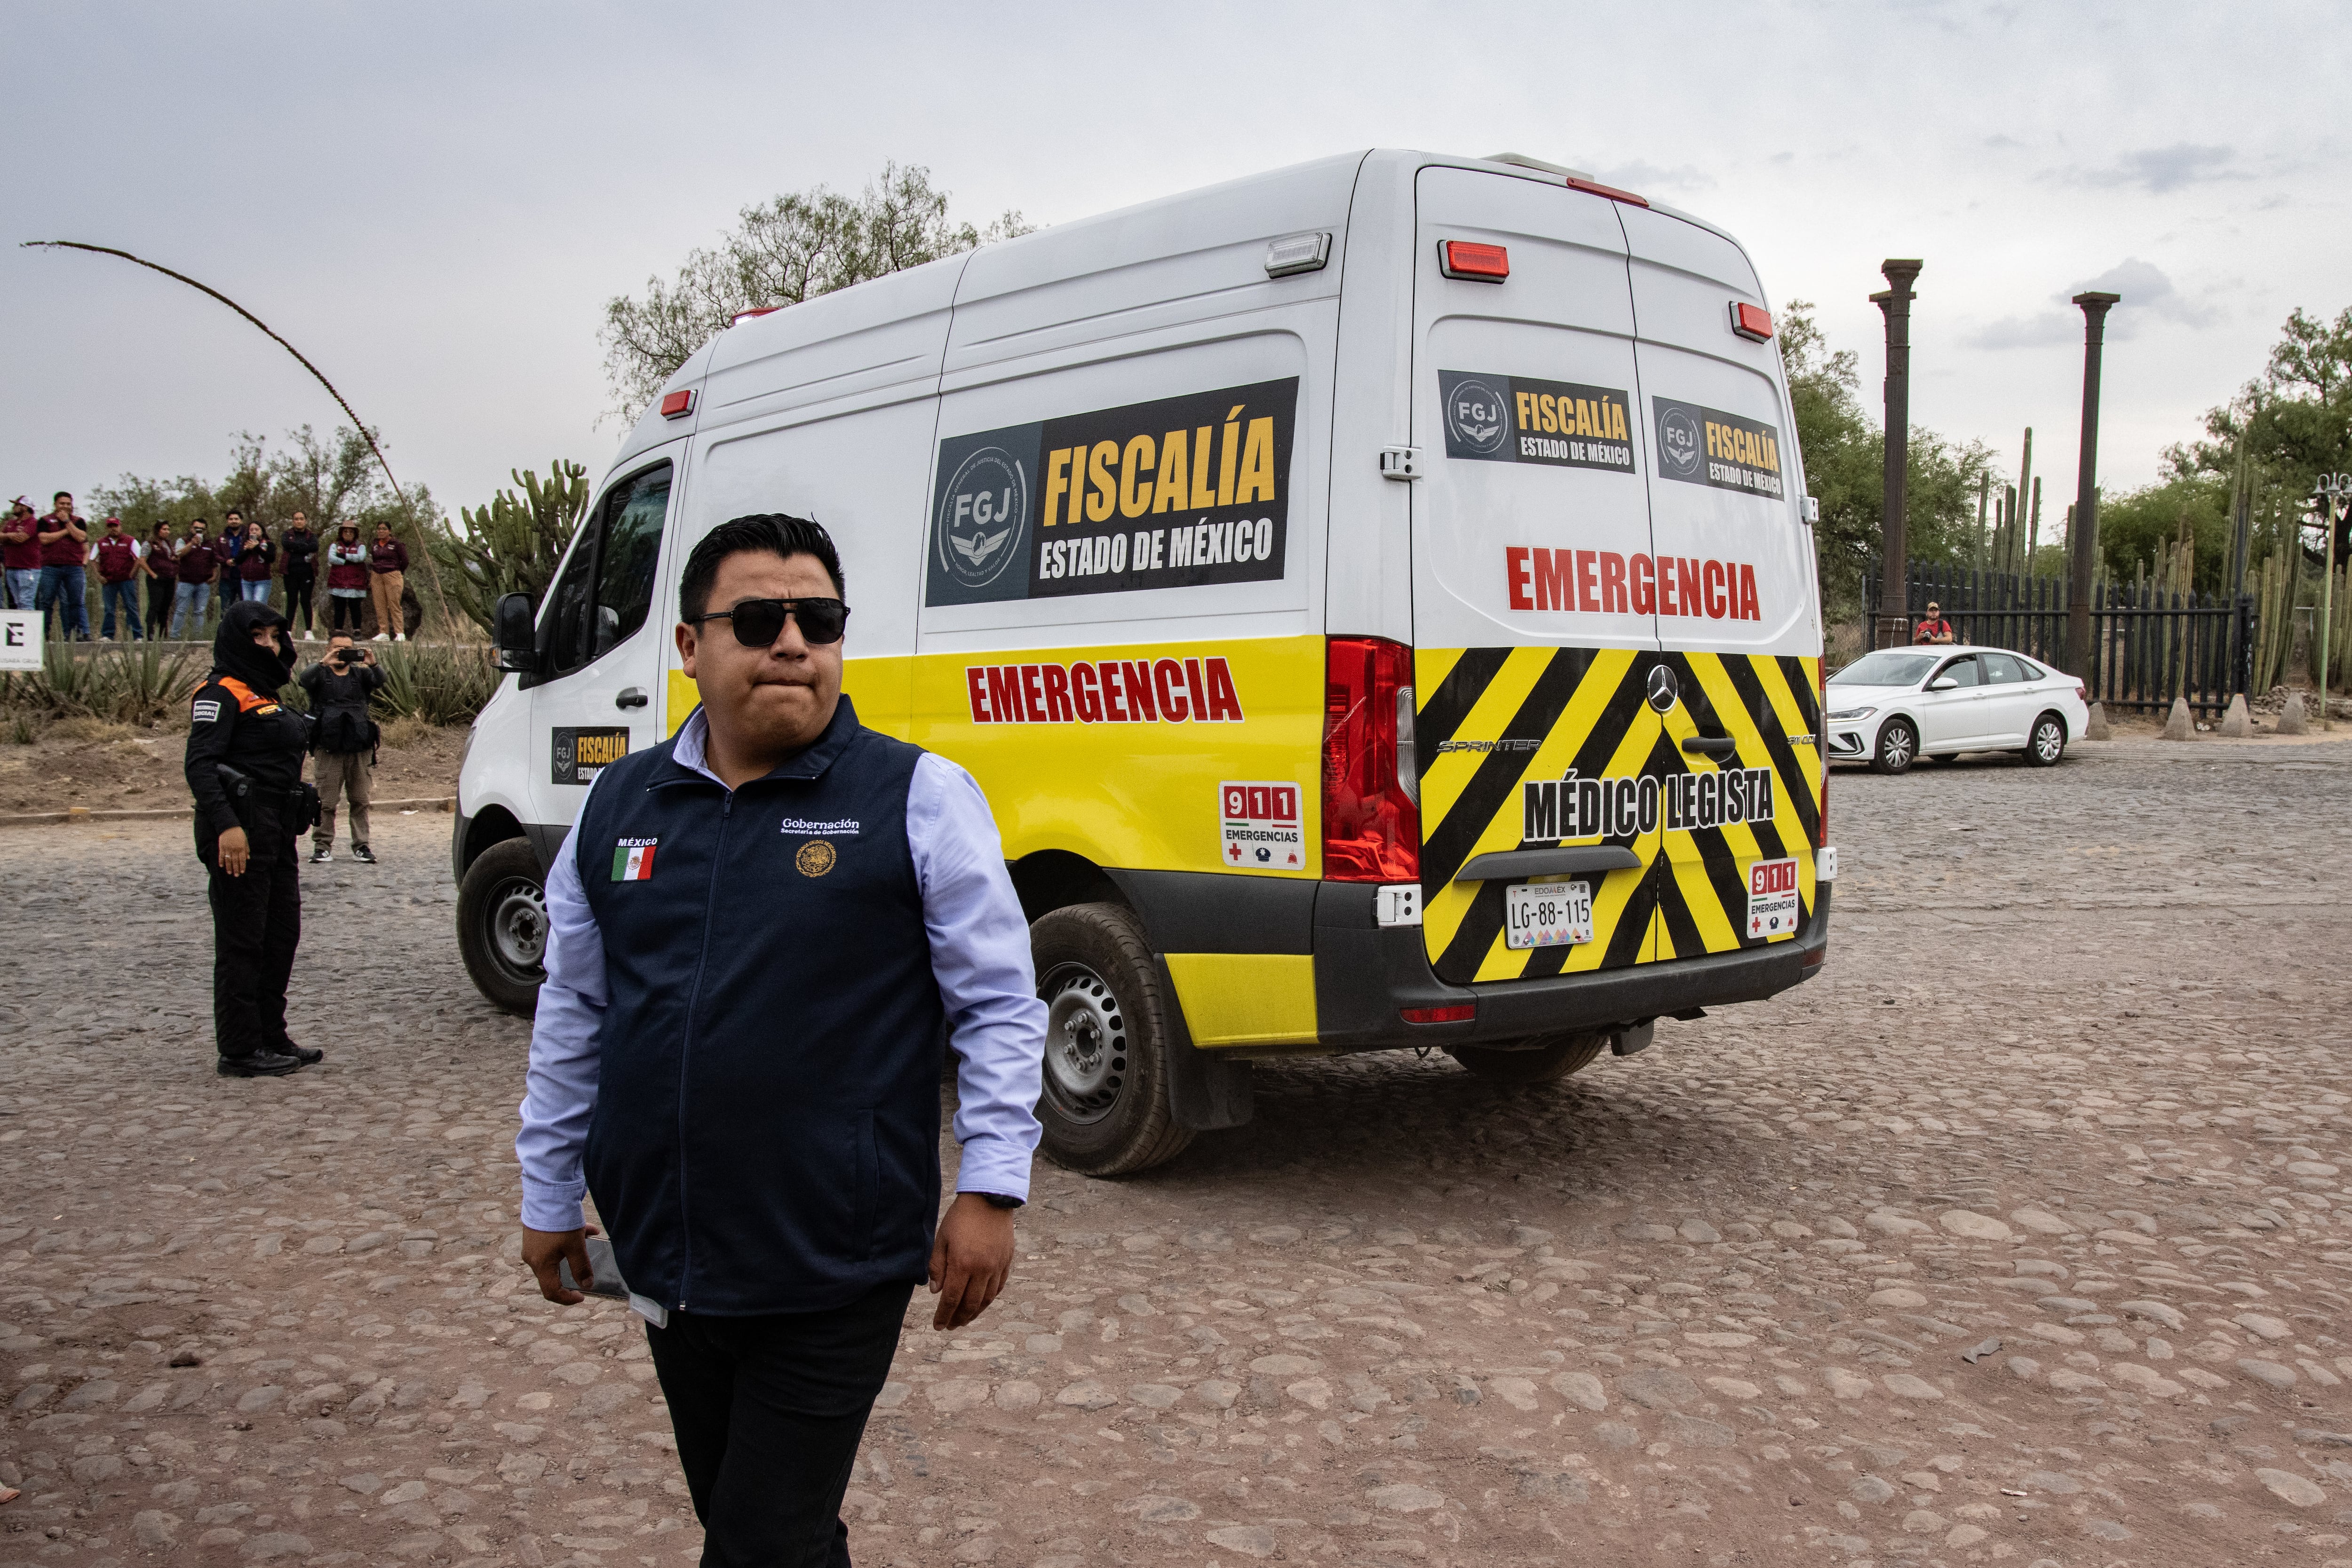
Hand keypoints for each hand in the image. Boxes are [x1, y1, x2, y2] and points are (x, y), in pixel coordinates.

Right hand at [217, 825, 249, 875]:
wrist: (229, 827)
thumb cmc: (239, 834)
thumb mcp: (245, 841)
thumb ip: (246, 849)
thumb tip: (248, 858)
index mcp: (241, 848)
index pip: (242, 859)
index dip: (242, 866)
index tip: (242, 872)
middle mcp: (235, 849)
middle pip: (235, 861)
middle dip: (236, 869)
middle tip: (236, 875)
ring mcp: (228, 848)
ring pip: (228, 860)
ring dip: (229, 867)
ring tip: (230, 873)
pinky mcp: (222, 847)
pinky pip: (221, 855)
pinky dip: (221, 861)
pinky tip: (221, 866)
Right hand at [522, 1221, 601, 1304]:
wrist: (546, 1194)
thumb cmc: (559, 1222)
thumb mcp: (575, 1246)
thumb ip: (581, 1267)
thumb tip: (587, 1285)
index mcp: (541, 1265)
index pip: (551, 1292)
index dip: (566, 1299)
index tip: (582, 1296)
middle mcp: (533, 1258)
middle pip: (552, 1275)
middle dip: (571, 1273)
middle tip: (587, 1270)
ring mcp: (532, 1245)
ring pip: (556, 1256)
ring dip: (573, 1252)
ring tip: (590, 1239)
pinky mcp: (535, 1233)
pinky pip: (553, 1243)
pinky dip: (569, 1240)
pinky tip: (586, 1228)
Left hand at [928, 1193, 1015, 1330]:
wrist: (990, 1198)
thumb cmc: (961, 1217)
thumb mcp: (942, 1239)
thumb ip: (937, 1266)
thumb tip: (936, 1292)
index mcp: (962, 1264)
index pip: (951, 1299)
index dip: (944, 1315)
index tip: (938, 1326)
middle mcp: (982, 1270)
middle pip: (970, 1304)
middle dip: (958, 1319)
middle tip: (950, 1326)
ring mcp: (997, 1267)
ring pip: (986, 1299)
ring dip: (975, 1313)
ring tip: (964, 1319)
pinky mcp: (1007, 1261)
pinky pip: (998, 1287)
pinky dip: (989, 1299)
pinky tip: (982, 1303)